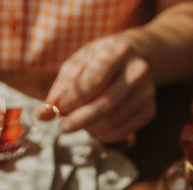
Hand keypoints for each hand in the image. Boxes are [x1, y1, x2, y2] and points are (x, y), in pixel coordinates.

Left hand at [41, 35, 155, 143]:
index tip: (57, 112)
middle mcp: (137, 70)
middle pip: (106, 105)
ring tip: (82, 121)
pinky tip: (97, 126)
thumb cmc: (98, 62)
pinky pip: (123, 132)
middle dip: (81, 120)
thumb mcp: (77, 66)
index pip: (93, 81)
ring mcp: (147, 91)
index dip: (73, 100)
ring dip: (92, 128)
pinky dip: (105, 135)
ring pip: (113, 122)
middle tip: (64, 127)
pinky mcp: (150, 110)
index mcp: (118, 52)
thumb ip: (60, 90)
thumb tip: (42, 115)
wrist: (134, 57)